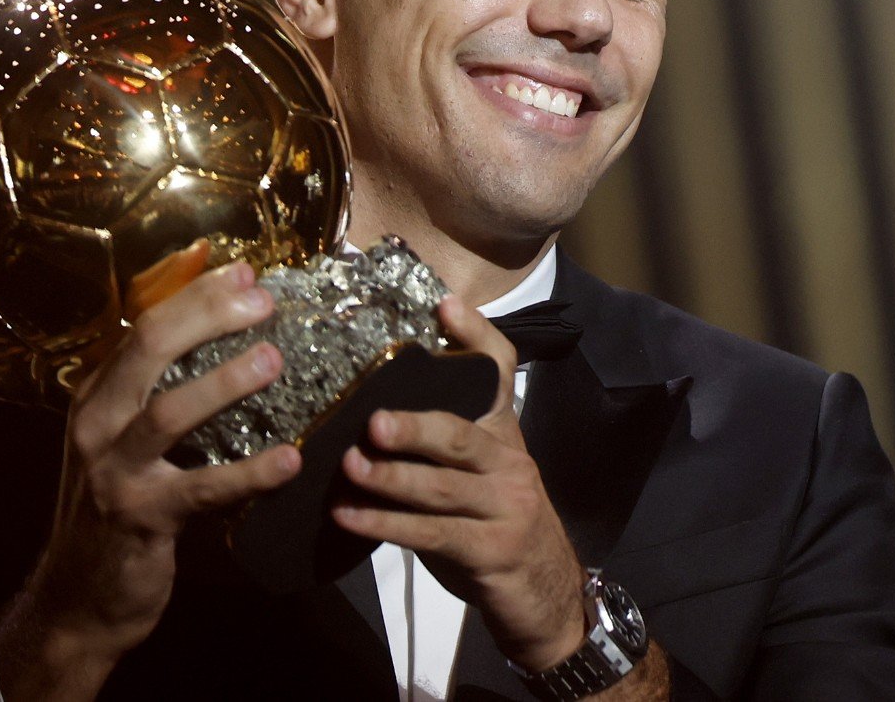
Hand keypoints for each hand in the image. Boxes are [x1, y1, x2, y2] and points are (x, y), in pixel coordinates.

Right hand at [0, 260, 301, 699]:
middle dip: (207, 316)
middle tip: (263, 300)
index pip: (143, 325)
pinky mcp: (140, 517)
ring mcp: (113, 472)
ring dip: (223, 382)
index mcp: (96, 396)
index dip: (195, 293)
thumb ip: (156, 390)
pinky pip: (200, 489)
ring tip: (272, 359)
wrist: (77, 599)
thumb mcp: (121, 441)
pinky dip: (247, 474)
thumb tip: (215, 330)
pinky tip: (289, 461)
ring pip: (167, 412)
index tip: (247, 271)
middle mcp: (96, 424)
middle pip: (149, 350)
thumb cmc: (114, 508)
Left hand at [331, 294, 587, 671]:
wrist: (544, 589)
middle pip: (462, 435)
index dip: (474, 336)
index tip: (444, 305)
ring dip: (391, 479)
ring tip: (351, 467)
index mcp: (502, 433)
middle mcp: (508, 463)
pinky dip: (386, 526)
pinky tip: (350, 516)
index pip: (498, 372)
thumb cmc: (494, 519)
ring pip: (442, 488)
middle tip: (373, 420)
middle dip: (415, 426)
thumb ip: (441, 439)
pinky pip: (432, 535)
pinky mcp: (490, 551)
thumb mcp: (476, 472)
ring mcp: (504, 508)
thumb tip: (372, 404)